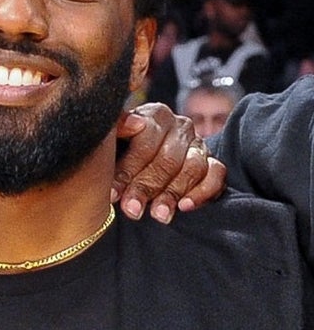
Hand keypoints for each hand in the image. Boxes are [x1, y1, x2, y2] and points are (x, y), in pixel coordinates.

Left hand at [113, 102, 225, 223]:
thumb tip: (134, 123)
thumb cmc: (120, 150)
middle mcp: (180, 126)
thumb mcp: (112, 139)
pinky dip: (202, 192)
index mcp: (155, 115)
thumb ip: (117, 128)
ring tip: (157, 214)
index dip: (128, 169)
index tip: (113, 193)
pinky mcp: (213, 162)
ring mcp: (199, 144)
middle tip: (131, 209)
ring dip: (172, 193)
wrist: (138, 162)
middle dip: (147, 187)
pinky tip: (184, 206)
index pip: (146, 140)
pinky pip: (216, 175)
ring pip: (192, 168)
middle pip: (168, 158)